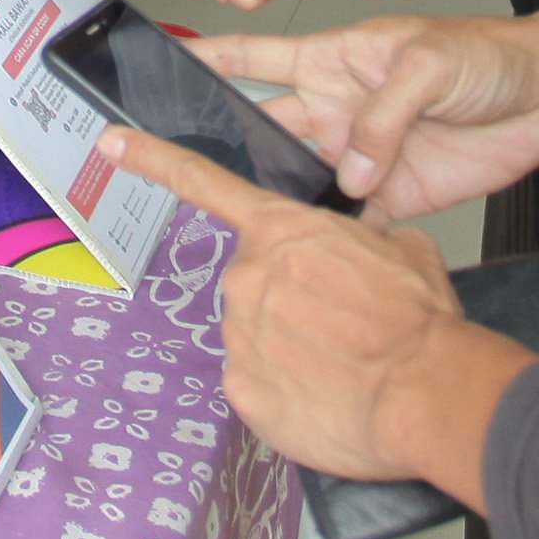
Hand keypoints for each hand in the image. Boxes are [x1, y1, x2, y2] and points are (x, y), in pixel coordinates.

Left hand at [96, 126, 533, 494]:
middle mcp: (249, 276)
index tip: (112, 145)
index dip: (152, 159)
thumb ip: (354, 243)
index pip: (204, 184)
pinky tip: (322, 394)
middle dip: (288, 299)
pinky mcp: (241, 390)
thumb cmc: (419, 323)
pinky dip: (285, 390)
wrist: (427, 394)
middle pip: (254, 281)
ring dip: (289, 346)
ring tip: (340, 363)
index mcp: (284, 232)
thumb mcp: (401, 250)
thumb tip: (350, 258)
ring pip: (255, 334)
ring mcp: (239, 334)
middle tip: (338, 325)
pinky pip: (255, 382)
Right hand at [195, 19, 538, 220]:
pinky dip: (329, 238)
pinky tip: (315, 254)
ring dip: (281, 198)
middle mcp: (334, 108)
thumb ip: (384, 113)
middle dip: (229, 144)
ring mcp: (358, 154)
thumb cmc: (486, 56)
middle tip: (192, 168)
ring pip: (299, 180)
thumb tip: (349, 169)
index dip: (209, 60)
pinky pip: (345, 221)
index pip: (255, 57)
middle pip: (265, 127)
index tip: (163, 68)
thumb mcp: (429, 63)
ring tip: (254, 223)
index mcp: (333, 60)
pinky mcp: (389, 195)